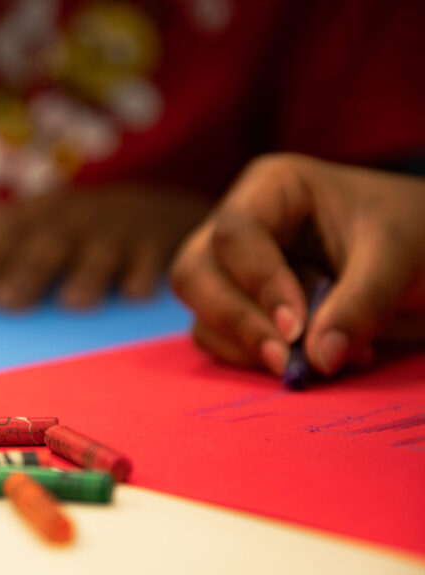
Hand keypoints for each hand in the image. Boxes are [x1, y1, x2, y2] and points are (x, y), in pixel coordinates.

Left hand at [0, 185, 209, 309]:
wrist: (157, 209)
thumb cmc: (71, 229)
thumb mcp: (23, 228)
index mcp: (34, 215)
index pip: (2, 234)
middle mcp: (72, 218)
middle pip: (45, 244)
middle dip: (26, 270)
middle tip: (5, 302)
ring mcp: (116, 228)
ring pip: (96, 250)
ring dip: (84, 274)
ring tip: (72, 303)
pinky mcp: (156, 241)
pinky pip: (149, 257)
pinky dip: (140, 273)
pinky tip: (131, 294)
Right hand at [171, 154, 424, 376]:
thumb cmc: (416, 234)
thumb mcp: (399, 259)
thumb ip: (360, 304)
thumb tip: (318, 360)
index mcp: (272, 187)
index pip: (235, 234)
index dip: (258, 283)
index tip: (296, 329)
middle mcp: (239, 224)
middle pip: (195, 272)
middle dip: (236, 320)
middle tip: (284, 361)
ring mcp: (232, 268)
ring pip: (200, 311)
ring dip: (246, 346)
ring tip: (313, 362)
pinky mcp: (237, 305)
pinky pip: (218, 339)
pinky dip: (250, 359)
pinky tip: (304, 359)